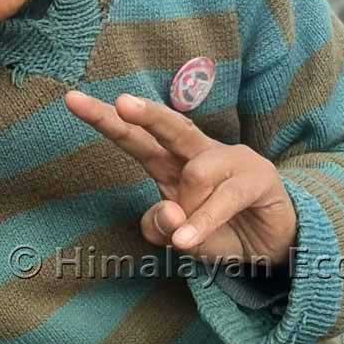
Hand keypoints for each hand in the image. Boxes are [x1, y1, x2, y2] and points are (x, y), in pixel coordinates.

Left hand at [65, 91, 296, 265]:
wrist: (272, 244)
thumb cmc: (218, 230)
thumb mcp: (178, 238)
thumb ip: (160, 227)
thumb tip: (168, 215)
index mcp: (171, 161)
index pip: (134, 137)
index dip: (105, 120)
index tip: (71, 100)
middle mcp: (198, 152)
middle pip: (169, 126)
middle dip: (145, 114)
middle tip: (122, 104)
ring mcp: (231, 160)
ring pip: (196, 172)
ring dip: (188, 209)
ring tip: (189, 234)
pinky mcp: (258, 177)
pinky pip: (224, 197)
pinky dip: (203, 222)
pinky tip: (188, 241)